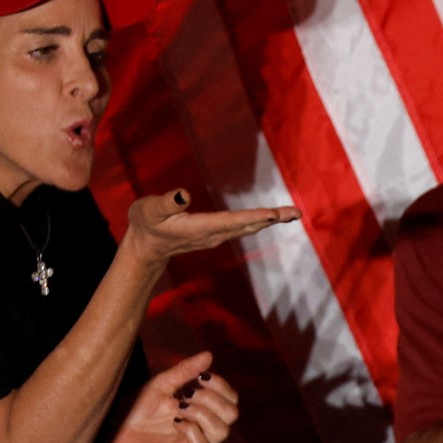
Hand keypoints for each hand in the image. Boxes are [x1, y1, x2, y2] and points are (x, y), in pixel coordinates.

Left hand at [105, 352, 238, 442]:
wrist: (112, 433)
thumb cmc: (136, 410)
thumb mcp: (161, 385)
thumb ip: (185, 371)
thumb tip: (209, 355)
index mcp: (201, 410)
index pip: (230, 400)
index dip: (223, 386)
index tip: (202, 377)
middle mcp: (202, 428)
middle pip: (232, 414)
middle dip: (213, 398)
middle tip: (188, 394)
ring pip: (222, 431)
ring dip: (203, 413)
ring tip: (181, 407)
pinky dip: (190, 428)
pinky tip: (174, 422)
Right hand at [124, 190, 299, 266]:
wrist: (146, 248)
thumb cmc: (146, 224)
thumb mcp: (148, 210)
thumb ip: (166, 203)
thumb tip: (184, 194)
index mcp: (199, 228)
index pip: (230, 221)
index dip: (252, 218)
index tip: (273, 214)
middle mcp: (213, 234)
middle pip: (247, 225)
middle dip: (272, 218)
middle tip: (296, 212)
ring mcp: (217, 236)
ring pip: (249, 227)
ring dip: (272, 220)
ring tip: (294, 213)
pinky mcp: (217, 233)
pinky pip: (244, 226)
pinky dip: (261, 221)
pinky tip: (274, 217)